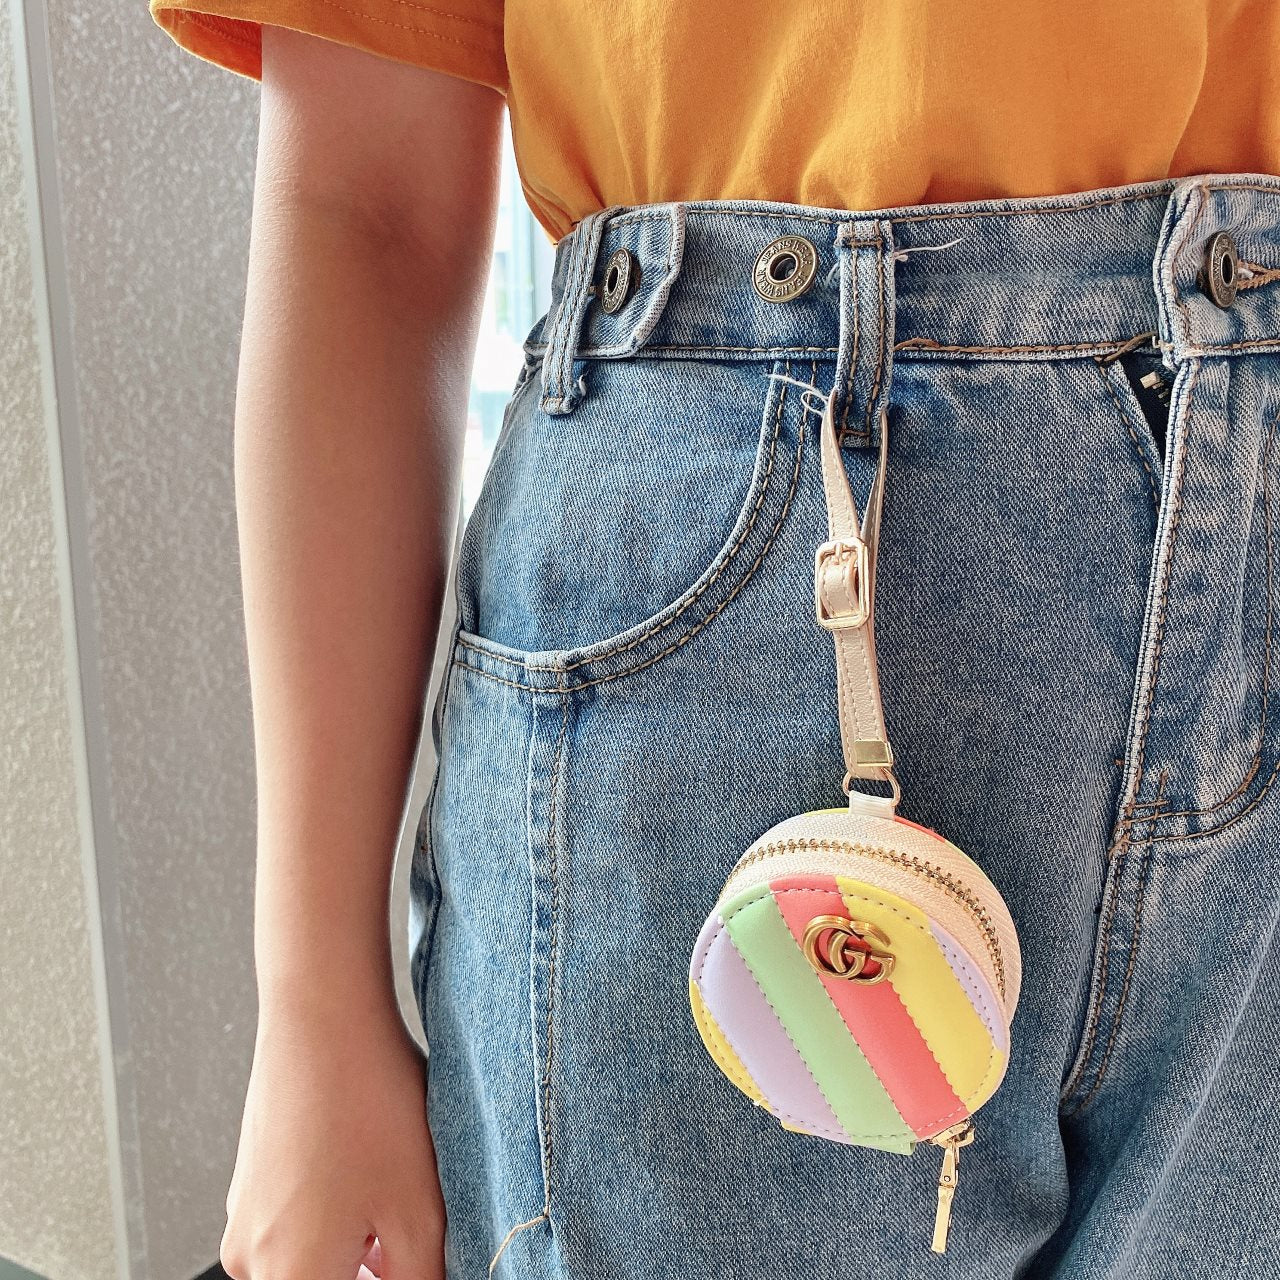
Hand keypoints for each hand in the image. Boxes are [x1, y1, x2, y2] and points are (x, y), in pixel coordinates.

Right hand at [220, 998, 444, 1279]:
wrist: (324, 1019)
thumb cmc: (369, 1105)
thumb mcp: (420, 1211)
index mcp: (290, 1278)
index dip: (391, 1278)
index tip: (411, 1256)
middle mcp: (251, 1261)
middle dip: (374, 1269)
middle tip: (408, 1233)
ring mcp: (243, 1221)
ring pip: (311, 1261)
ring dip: (356, 1249)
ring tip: (394, 1194)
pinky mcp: (249, 1186)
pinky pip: (295, 1227)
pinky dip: (335, 1218)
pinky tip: (369, 1169)